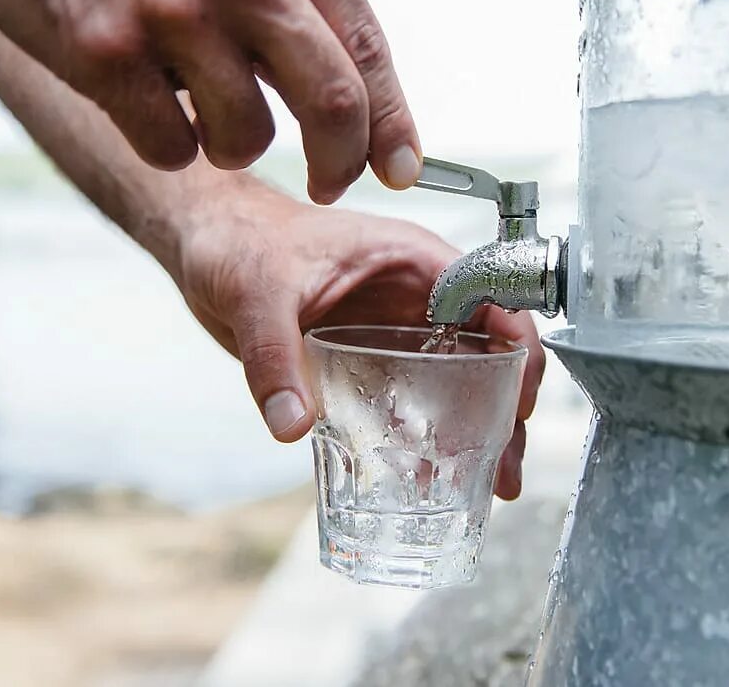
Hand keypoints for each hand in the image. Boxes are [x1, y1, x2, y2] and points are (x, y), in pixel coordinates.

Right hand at [0, 0, 419, 200]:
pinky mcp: (105, 49)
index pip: (369, 50)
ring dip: (235, 146)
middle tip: (327, 183)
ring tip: (201, 106)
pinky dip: (170, 144)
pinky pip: (173, 147)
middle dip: (340, 164)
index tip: (400, 171)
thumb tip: (354, 98)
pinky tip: (144, 99)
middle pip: (334, 106)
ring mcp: (175, 8)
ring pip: (250, 137)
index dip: (392, 126)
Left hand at [168, 181, 545, 499]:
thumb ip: (273, 356)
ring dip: (475, 432)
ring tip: (486, 487)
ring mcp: (395, 330)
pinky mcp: (369, 359)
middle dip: (506, 411)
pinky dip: (426, 438)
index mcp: (412, 260)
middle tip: (506, 470)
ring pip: (458, 381)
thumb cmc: (242, 241)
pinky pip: (412, 400)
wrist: (209, 244)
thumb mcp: (258, 293)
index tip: (519, 402)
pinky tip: (428, 478)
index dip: (517, 350)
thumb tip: (291, 423)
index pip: (493, 298)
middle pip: (486, 352)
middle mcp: (415, 297)